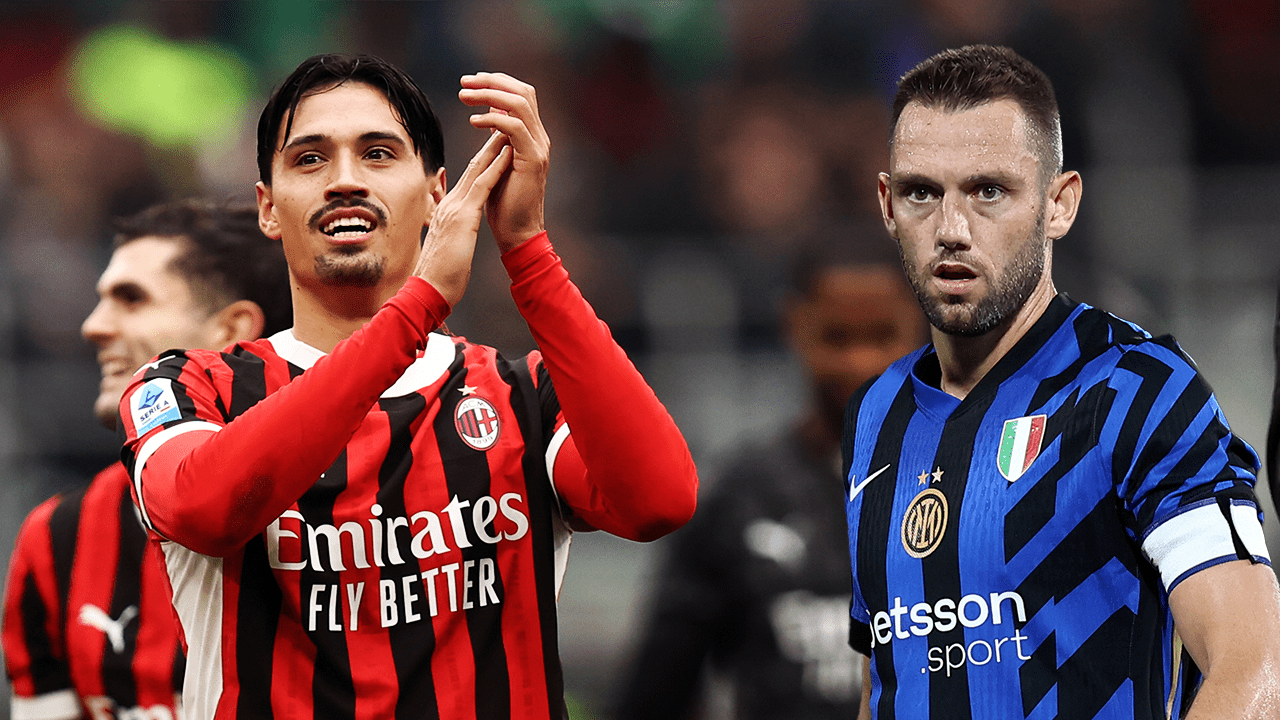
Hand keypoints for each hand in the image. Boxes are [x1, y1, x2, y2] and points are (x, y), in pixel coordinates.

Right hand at [412, 131, 511, 306]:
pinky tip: (507, 153)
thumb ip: (448, 228)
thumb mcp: (446, 244)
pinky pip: (482, 186)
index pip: (470, 178)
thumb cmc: (440, 274)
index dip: (484, 158)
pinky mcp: (463, 217)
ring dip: (495, 146)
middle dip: (490, 143)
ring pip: (478, 169)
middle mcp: (450, 203)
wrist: (428, 290)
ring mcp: (455, 208)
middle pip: (474, 166)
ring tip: (508, 126)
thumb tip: (450, 221)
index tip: (498, 141)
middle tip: (504, 122)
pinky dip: (495, 167)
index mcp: (448, 210)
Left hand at [459, 72, 548, 252]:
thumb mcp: (496, 161)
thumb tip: (487, 111)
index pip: (519, 94)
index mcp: (531, 136)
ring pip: (519, 103)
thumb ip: (495, 137)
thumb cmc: (502, 203)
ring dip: (489, 95)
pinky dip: (492, 119)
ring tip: (464, 96)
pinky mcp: (533, 160)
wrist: (516, 232)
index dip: (495, 83)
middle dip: (492, 81)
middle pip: (522, 91)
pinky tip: (473, 120)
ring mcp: (539, 148)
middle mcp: (539, 137)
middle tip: (464, 82)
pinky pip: (514, 128)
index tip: (468, 83)